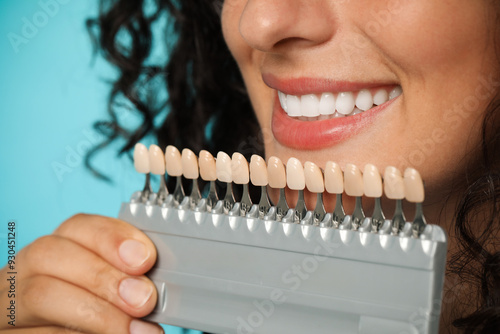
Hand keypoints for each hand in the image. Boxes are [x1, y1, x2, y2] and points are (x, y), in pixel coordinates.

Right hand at [0, 214, 162, 333]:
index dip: (112, 238)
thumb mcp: (108, 287)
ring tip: (133, 330)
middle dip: (104, 276)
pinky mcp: (8, 333)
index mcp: (57, 249)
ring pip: (39, 294)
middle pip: (51, 253)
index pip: (78, 226)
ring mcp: (8, 305)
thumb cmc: (87, 311)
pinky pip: (37, 333)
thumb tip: (152, 287)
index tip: (145, 259)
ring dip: (95, 312)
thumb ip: (125, 280)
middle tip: (144, 301)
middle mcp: (25, 270)